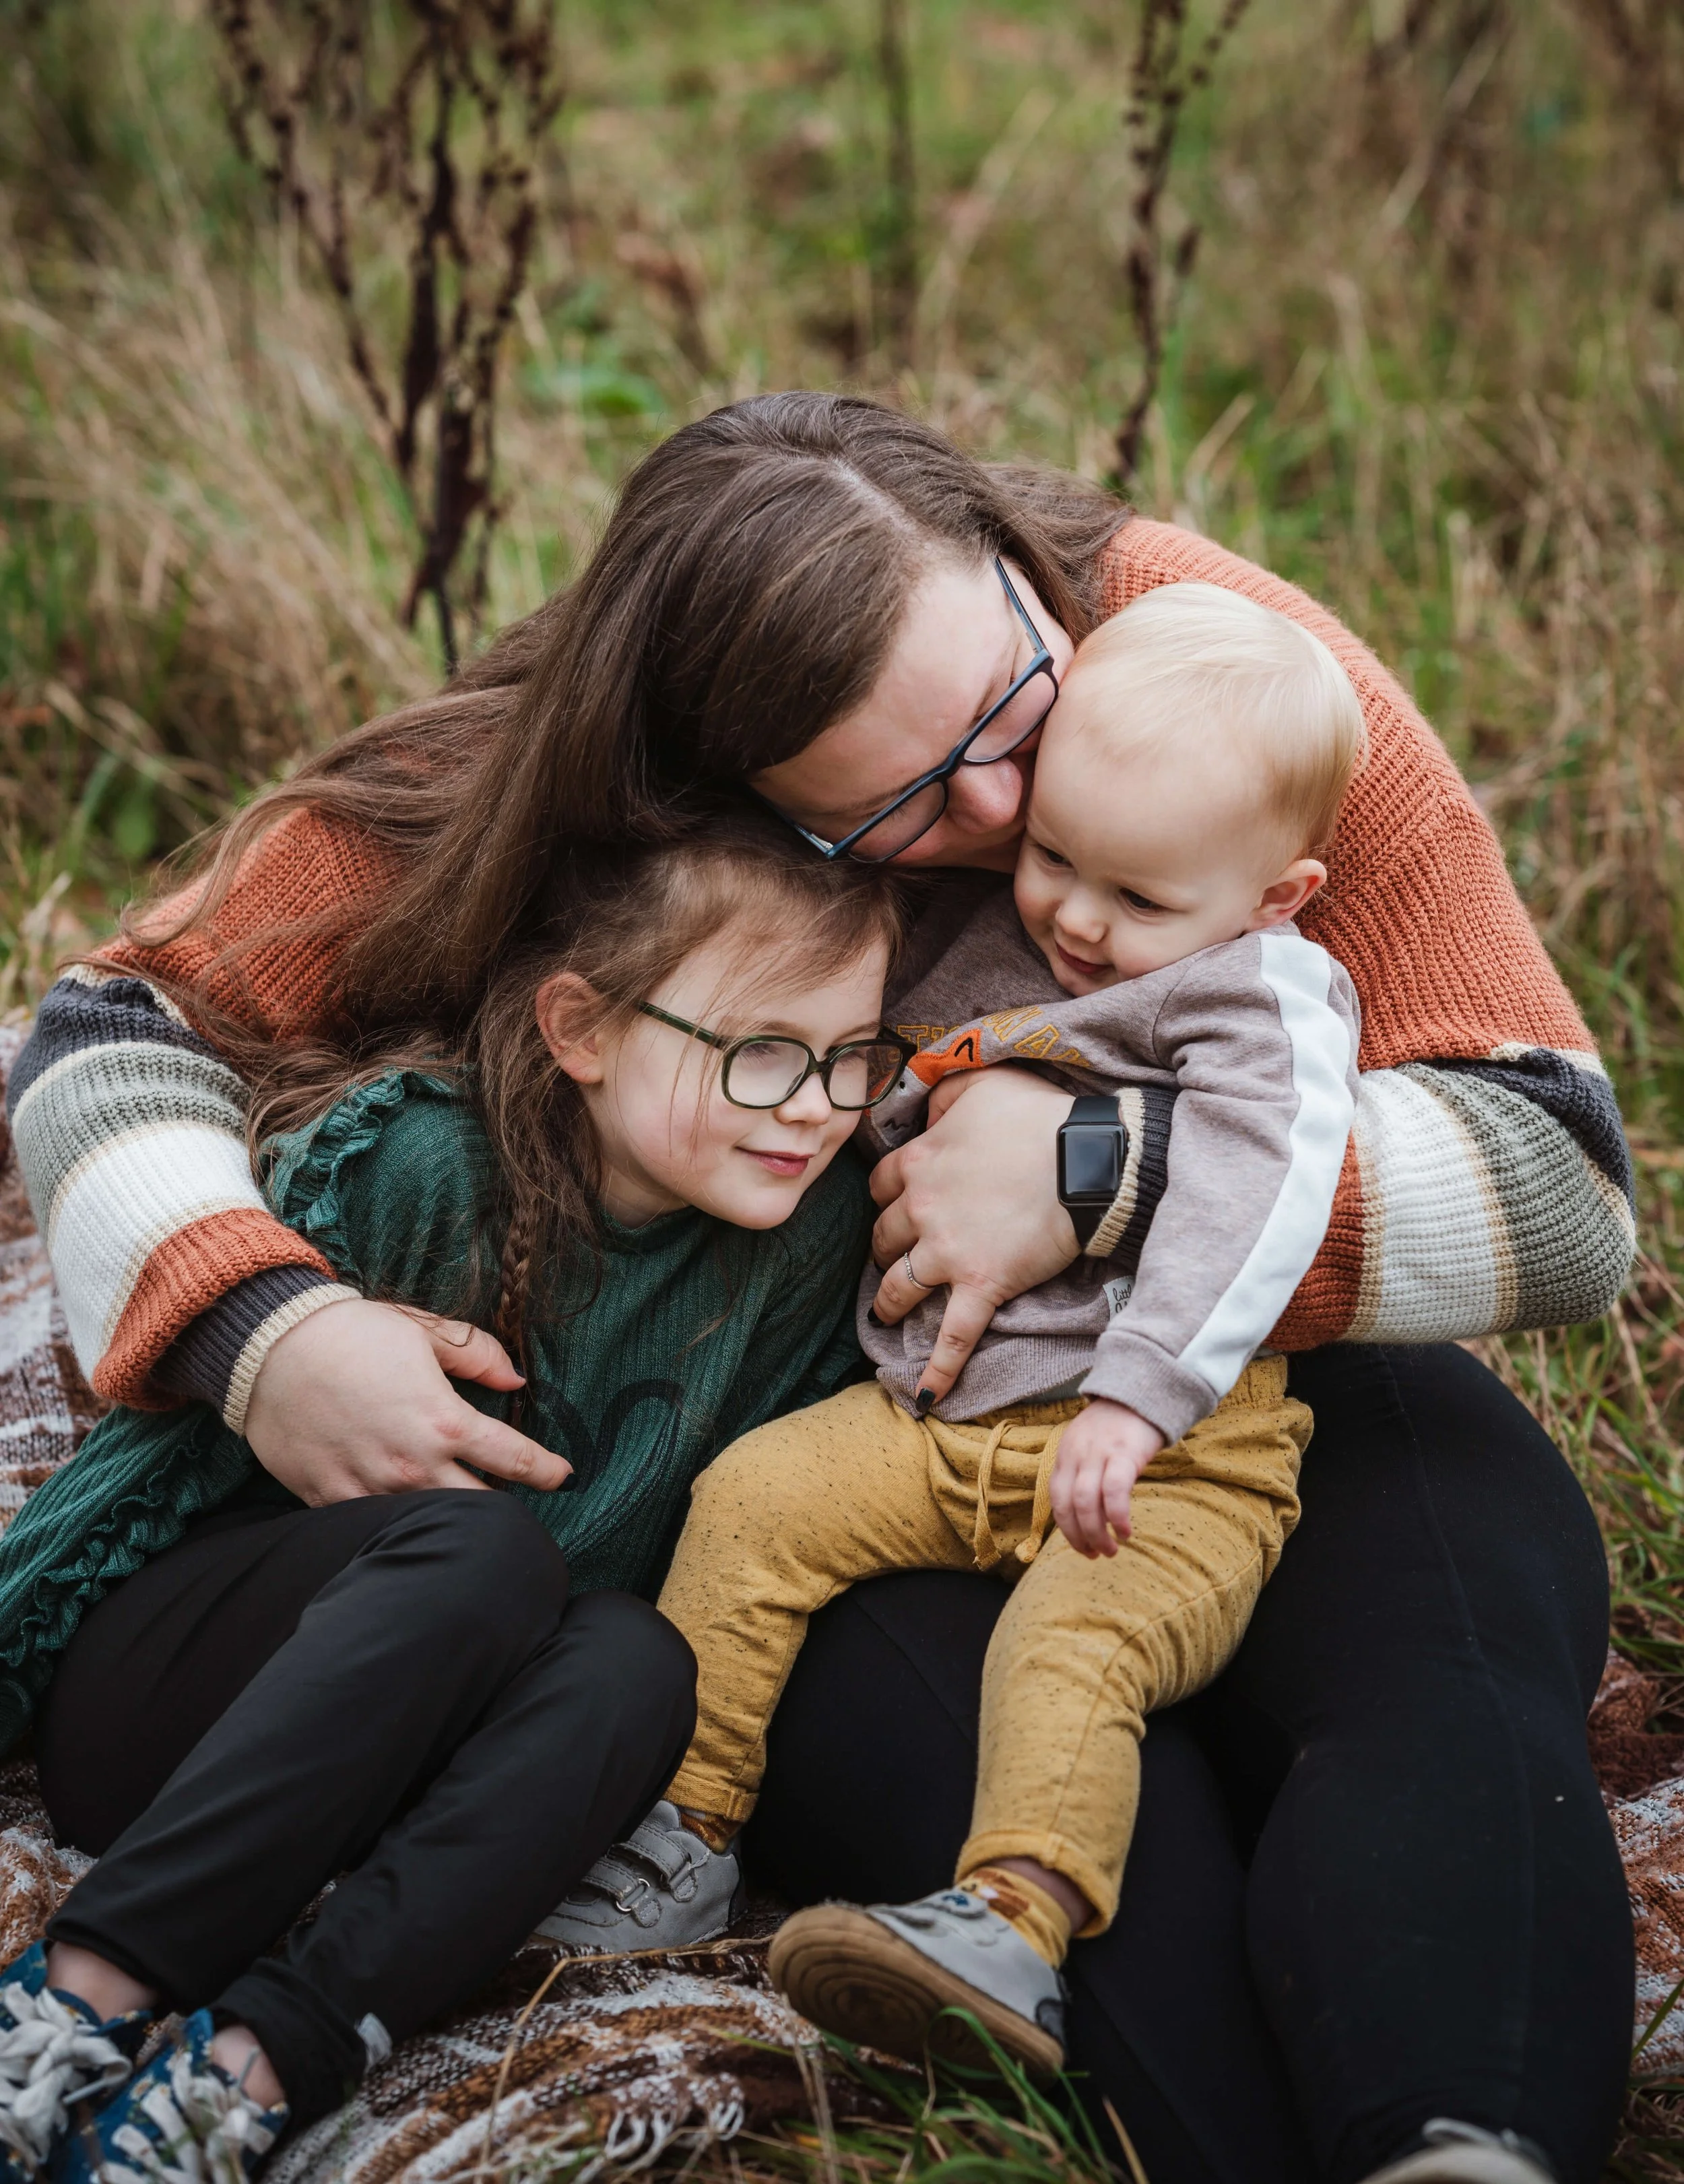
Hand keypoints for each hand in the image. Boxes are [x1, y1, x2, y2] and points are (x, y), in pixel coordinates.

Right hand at [243, 1298, 570, 1504]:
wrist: (268, 1348)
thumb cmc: (352, 1333)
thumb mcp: (425, 1330)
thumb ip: (479, 1357)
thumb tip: (515, 1383)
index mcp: (443, 1421)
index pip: (515, 1459)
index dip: (547, 1471)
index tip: (563, 1476)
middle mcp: (412, 1464)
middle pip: (480, 1508)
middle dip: (504, 1508)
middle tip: (513, 1500)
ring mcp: (370, 1487)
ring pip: (429, 1522)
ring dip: (452, 1518)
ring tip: (465, 1511)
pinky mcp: (331, 1498)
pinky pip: (375, 1525)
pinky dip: (396, 1521)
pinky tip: (406, 1513)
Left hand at [868, 1068, 1078, 1403]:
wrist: (1086, 1159)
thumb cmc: (1038, 1117)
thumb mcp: (983, 1084)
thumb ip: (945, 1094)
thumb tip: (927, 1107)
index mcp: (919, 1162)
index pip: (880, 1187)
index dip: (887, 1200)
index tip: (894, 1208)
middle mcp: (922, 1209)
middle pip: (884, 1239)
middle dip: (884, 1251)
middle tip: (890, 1261)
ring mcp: (948, 1252)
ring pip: (899, 1287)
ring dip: (887, 1304)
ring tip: (883, 1316)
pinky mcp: (981, 1286)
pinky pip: (953, 1337)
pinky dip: (936, 1370)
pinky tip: (921, 1398)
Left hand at [1050, 1400, 1164, 1557]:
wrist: (1141, 1393)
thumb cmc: (1116, 1427)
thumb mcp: (1087, 1446)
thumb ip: (1082, 1473)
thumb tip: (1087, 1516)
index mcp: (1065, 1455)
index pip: (1056, 1499)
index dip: (1066, 1529)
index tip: (1081, 1548)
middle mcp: (1076, 1454)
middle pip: (1068, 1505)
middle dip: (1079, 1537)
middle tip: (1096, 1555)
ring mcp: (1098, 1453)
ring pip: (1086, 1502)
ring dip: (1097, 1533)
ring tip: (1111, 1550)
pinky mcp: (1123, 1452)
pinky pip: (1114, 1491)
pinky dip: (1117, 1516)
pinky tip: (1125, 1531)